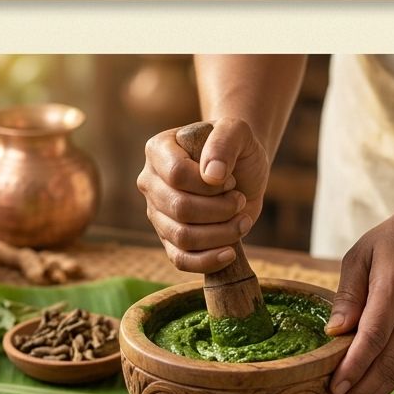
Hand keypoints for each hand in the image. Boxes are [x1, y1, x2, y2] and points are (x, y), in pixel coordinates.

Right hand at [136, 118, 269, 272]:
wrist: (242, 170)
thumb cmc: (237, 147)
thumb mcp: (238, 131)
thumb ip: (225, 141)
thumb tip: (212, 175)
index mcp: (158, 150)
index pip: (177, 175)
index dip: (210, 185)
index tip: (231, 179)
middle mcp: (150, 182)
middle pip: (180, 209)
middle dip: (220, 210)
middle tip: (239, 200)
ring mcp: (157, 213)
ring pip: (183, 237)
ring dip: (221, 234)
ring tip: (242, 221)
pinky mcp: (169, 239)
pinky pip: (180, 260)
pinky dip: (207, 261)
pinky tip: (230, 252)